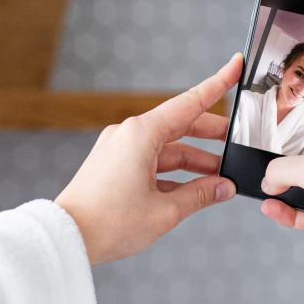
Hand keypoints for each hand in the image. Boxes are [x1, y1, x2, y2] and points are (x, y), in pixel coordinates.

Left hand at [56, 54, 241, 264]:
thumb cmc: (108, 223)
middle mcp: (128, 135)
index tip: (235, 66)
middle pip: (180, 126)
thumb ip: (200, 194)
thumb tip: (224, 187)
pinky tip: (193, 189)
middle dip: (211, 136)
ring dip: (193, 161)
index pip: (189, 103)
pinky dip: (173, 173)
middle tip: (237, 143)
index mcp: (141, 134)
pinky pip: (151, 161)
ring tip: (220, 179)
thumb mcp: (165, 211)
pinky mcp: (112, 165)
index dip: (216, 84)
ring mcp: (118, 149)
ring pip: (166, 148)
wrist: (66, 238)